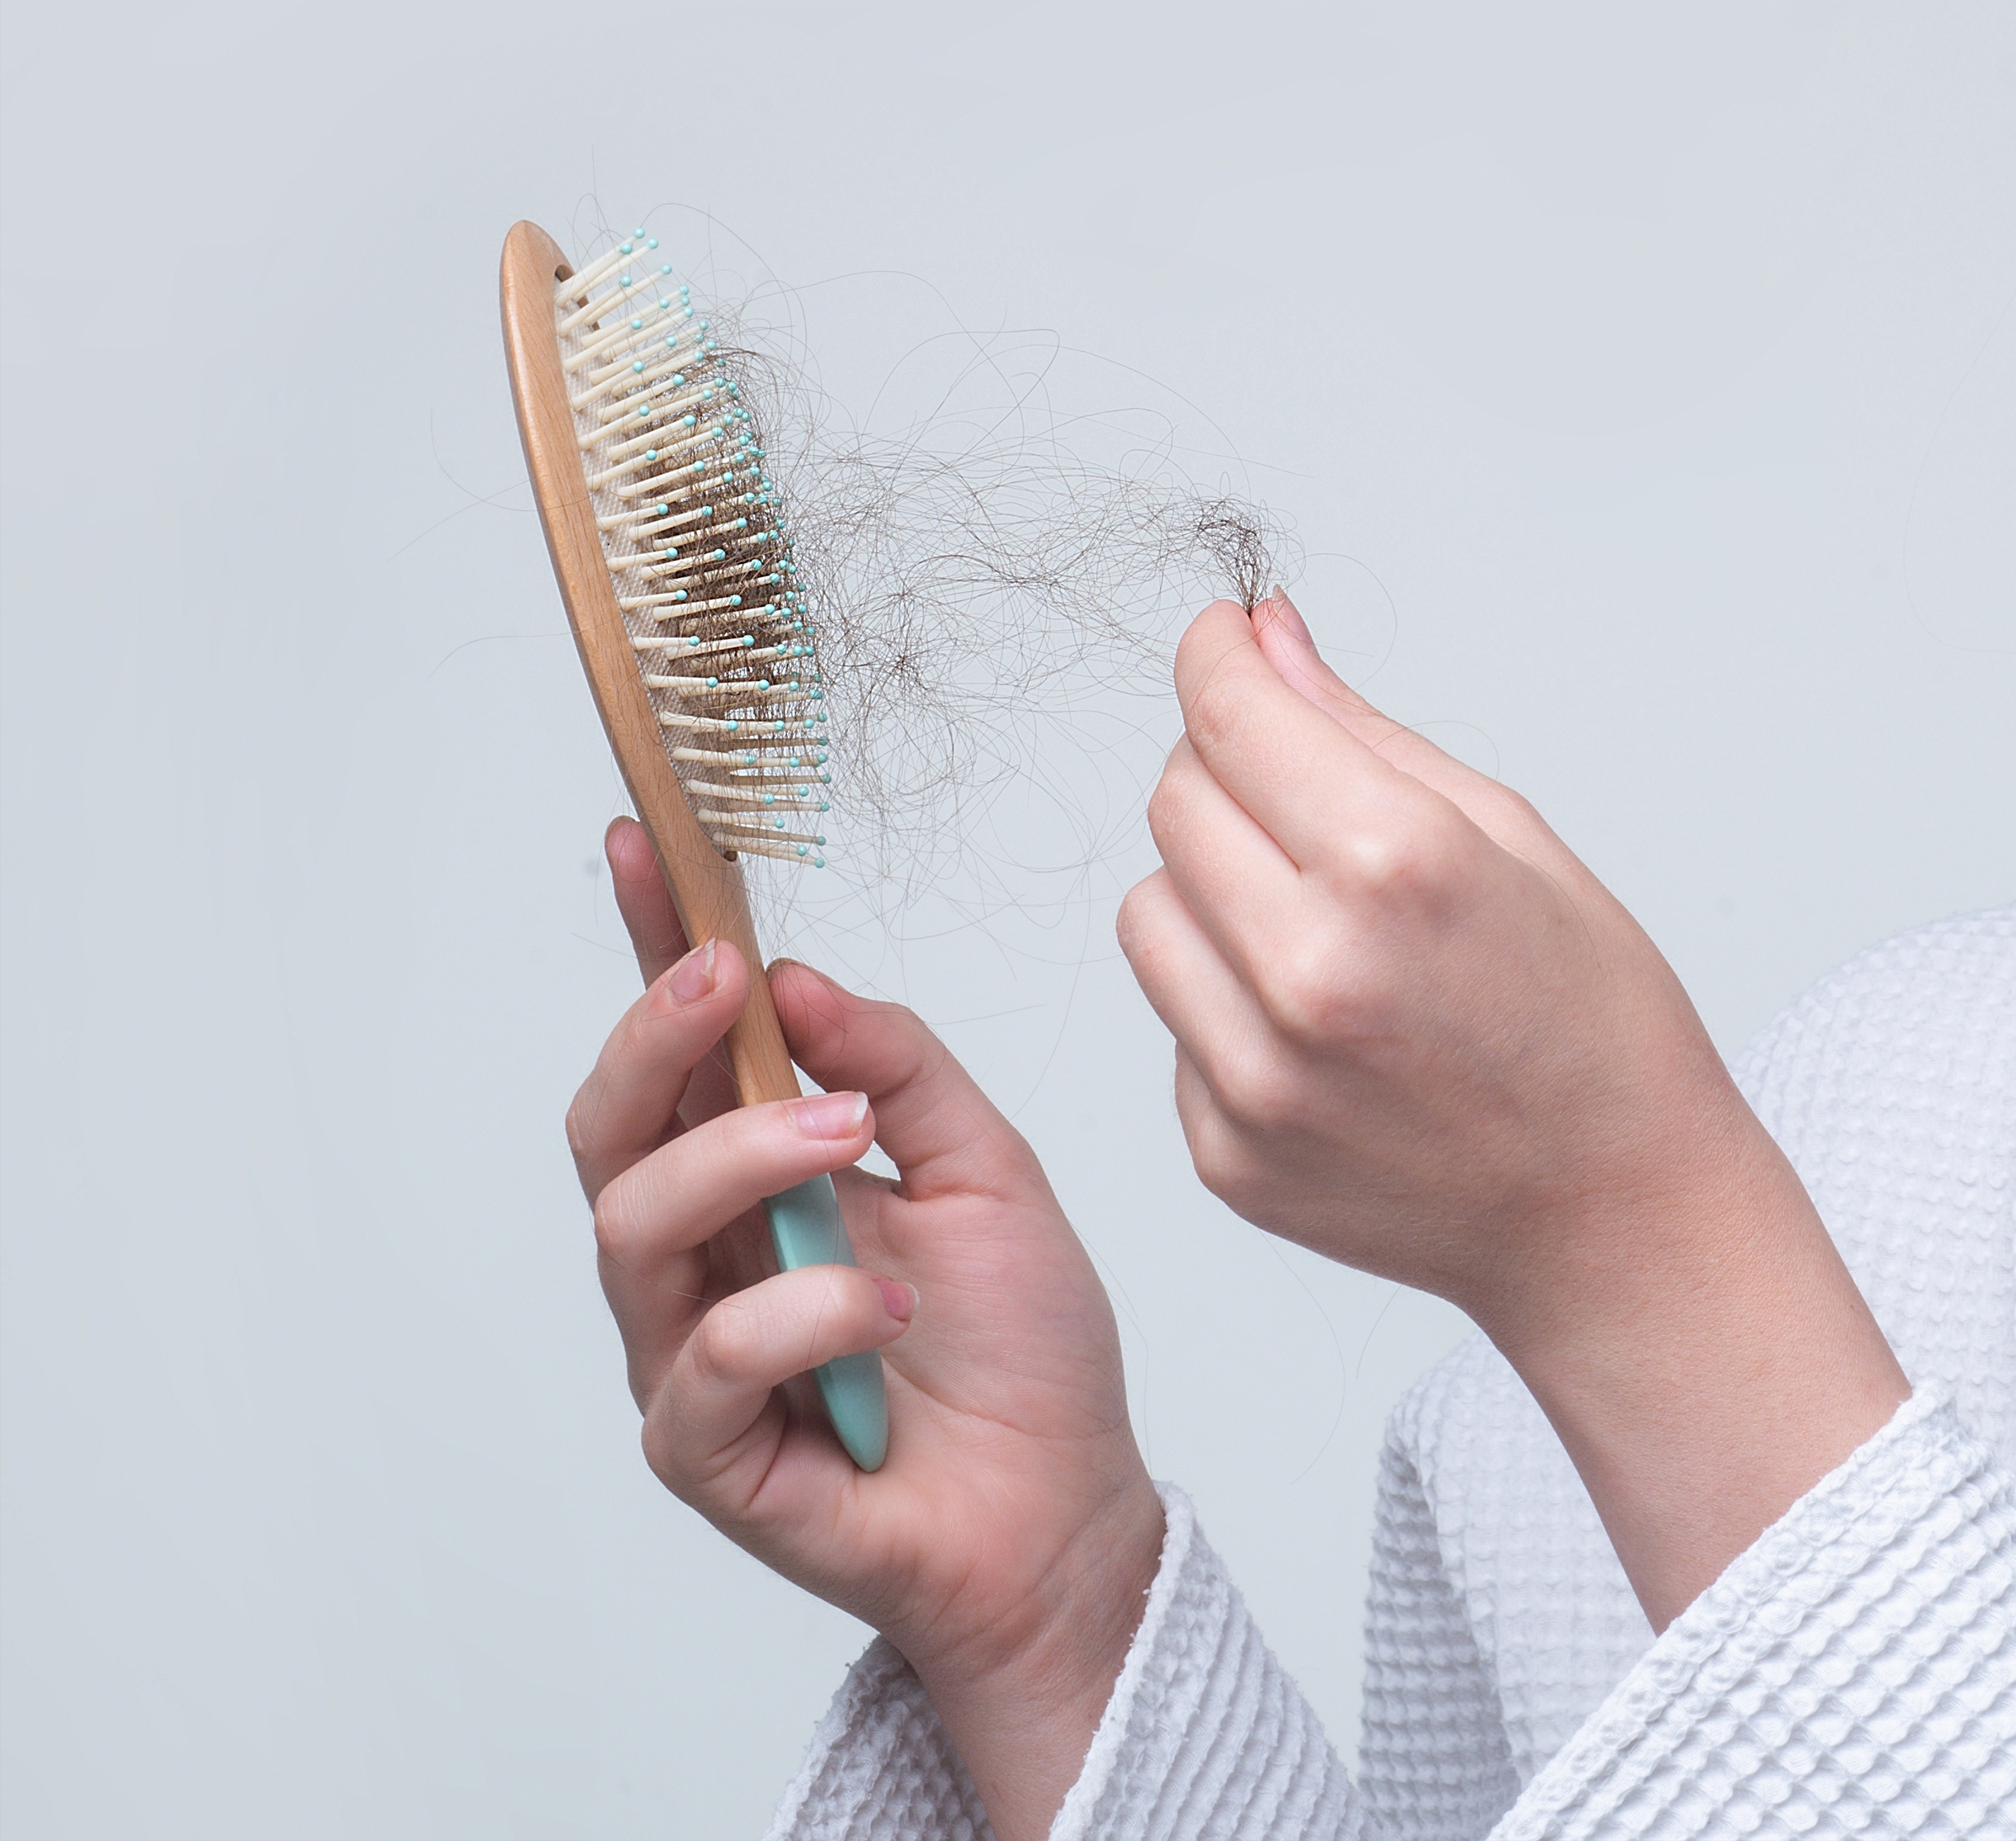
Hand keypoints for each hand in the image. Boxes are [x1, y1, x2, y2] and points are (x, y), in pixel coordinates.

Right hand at [568, 820, 1162, 1839]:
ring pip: (632, 1230)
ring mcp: (688, 1355)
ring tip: (849, 1144)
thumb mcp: (990, 1170)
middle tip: (732, 988)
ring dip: (739, 1162)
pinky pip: (708, 1362)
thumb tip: (803, 980)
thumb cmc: (1022, 1352)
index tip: (644, 843)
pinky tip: (892, 1307)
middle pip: (609, 1130)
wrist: (1067, 1510)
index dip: (653, 950)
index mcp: (759, 1177)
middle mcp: (702, 1258)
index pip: (684, 1053)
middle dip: (657, 1041)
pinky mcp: (705, 1452)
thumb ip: (903, 1069)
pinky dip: (807, 1314)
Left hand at [1119, 595, 1907, 1624]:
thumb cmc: (1596, 1026)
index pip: (1231, 717)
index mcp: (1395, 867)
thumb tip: (1265, 640)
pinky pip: (1175, 1022)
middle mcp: (1309, 970)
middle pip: (1174, 804)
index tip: (1222, 642)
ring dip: (1212, 889)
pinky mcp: (1226, 1152)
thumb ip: (1365, 734)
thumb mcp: (1514, 839)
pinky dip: (1227, 1000)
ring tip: (1320, 924)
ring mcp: (1256, 1076)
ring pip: (1148, 911)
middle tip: (1304, 797)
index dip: (1216, 659)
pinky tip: (1328, 1027)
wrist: (1617, 1220)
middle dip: (1226, 770)